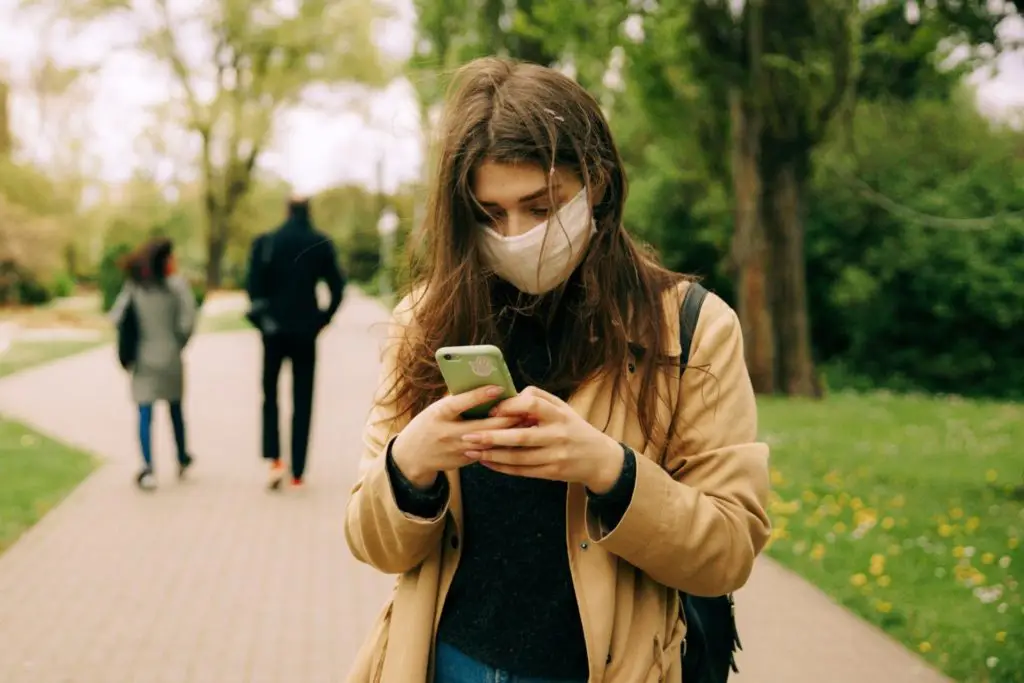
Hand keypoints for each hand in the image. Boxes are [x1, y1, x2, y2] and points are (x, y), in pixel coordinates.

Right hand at [391, 385, 523, 489]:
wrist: (412, 456)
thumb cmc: (428, 425)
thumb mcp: (436, 409)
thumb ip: (457, 401)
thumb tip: (482, 386)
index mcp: (439, 415)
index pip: (460, 403)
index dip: (480, 395)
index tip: (499, 387)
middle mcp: (448, 433)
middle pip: (483, 427)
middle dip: (506, 418)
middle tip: (525, 409)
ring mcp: (457, 450)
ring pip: (489, 442)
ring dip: (508, 433)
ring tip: (526, 422)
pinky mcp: (464, 461)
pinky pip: (487, 452)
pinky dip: (501, 444)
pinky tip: (516, 437)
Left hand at [460, 386, 625, 493]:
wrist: (598, 459)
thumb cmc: (574, 428)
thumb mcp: (563, 408)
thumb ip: (539, 398)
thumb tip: (511, 395)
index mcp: (560, 415)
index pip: (533, 405)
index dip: (510, 406)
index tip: (492, 410)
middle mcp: (558, 435)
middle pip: (521, 437)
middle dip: (492, 436)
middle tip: (468, 434)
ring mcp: (555, 456)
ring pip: (518, 458)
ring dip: (492, 454)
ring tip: (471, 450)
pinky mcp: (551, 473)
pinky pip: (522, 471)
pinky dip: (502, 467)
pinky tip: (486, 461)